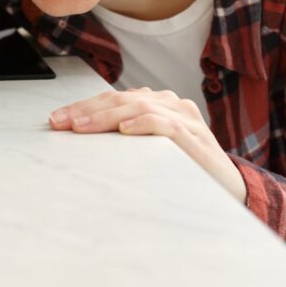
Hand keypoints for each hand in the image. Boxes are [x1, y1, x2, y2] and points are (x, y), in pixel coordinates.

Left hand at [49, 87, 246, 202]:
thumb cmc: (184, 168)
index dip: (82, 106)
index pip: (112, 98)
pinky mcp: (195, 136)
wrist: (230, 188)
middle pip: (120, 99)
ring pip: (138, 106)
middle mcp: (171, 103)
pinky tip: (125, 129)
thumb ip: (125, 135)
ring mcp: (184, 118)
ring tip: (81, 126)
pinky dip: (143, 123)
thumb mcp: (149, 148)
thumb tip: (80, 134)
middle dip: (86, 110)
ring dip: (105, 116)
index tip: (55, 120)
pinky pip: (165, 124)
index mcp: (157, 102)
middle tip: (59, 122)